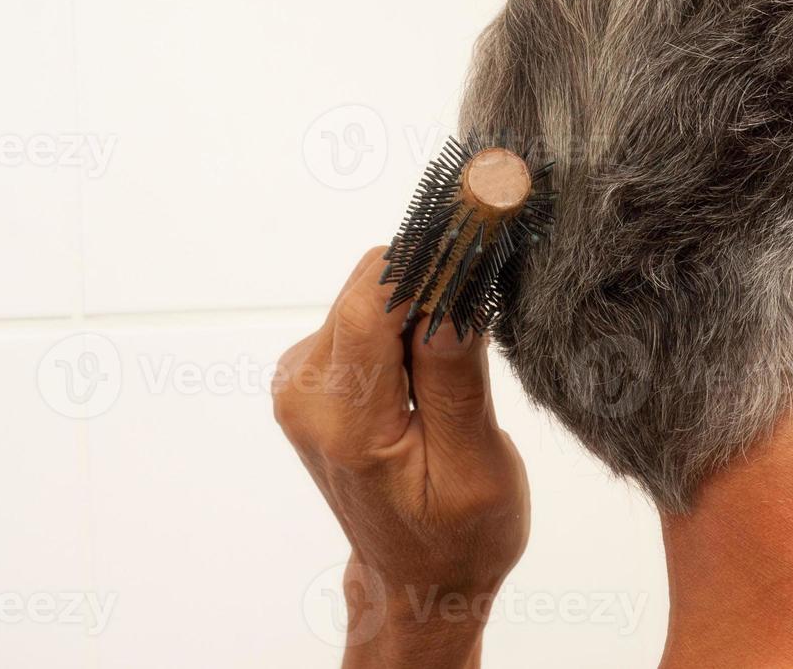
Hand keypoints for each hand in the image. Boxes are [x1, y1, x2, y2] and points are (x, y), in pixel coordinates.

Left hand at [274, 247, 530, 668]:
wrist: (417, 578)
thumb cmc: (460, 534)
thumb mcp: (475, 466)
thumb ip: (454, 378)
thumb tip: (451, 294)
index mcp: (346, 422)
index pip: (373, 301)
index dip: (429, 253)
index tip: (482, 215)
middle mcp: (306, 393)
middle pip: (369, 286)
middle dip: (433, 275)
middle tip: (491, 287)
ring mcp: (301, 381)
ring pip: (369, 292)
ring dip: (422, 299)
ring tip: (465, 349)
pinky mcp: (313, 372)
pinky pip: (364, 311)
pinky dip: (406, 315)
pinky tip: (436, 358)